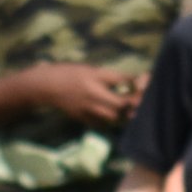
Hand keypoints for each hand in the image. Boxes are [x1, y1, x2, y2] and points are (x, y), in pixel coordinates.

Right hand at [28, 62, 144, 125]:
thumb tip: (130, 83)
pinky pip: (103, 123)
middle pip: (121, 103)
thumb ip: (108, 77)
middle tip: (141, 101)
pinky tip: (113, 116)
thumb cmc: (70, 73)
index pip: (123, 80)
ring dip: (124, 114)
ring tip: (130, 111)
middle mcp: (92, 92)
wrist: (47, 86)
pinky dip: (111, 121)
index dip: (137, 82)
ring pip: (114, 116)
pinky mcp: (83, 118)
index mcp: (95, 76)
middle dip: (134, 103)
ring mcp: (87, 107)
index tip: (144, 82)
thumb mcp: (89, 69)